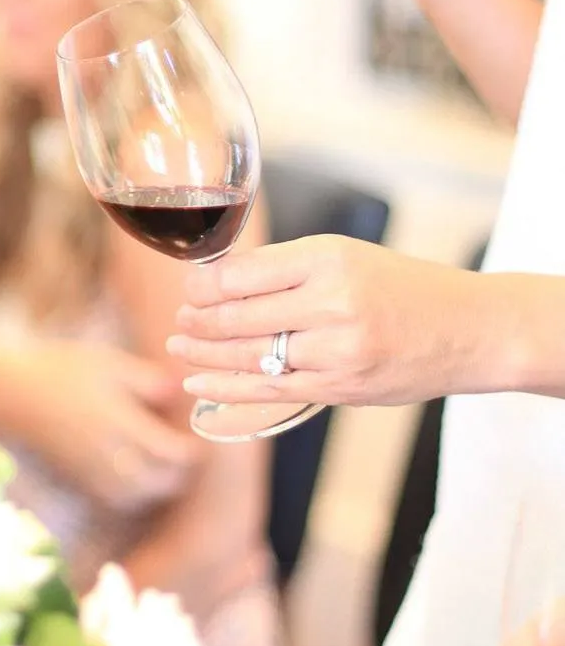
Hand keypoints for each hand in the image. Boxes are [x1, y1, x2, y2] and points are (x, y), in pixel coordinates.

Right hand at [0, 339, 199, 511]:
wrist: (9, 392)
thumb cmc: (62, 369)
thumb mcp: (108, 363)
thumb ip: (148, 380)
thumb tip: (181, 393)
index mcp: (117, 421)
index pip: (170, 453)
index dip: (192, 451)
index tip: (200, 438)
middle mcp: (105, 452)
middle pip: (158, 482)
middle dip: (179, 473)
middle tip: (187, 454)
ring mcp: (90, 469)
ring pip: (137, 495)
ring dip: (157, 485)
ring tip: (165, 465)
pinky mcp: (78, 476)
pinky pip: (115, 496)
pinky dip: (133, 492)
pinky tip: (137, 472)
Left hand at [166, 235, 491, 409]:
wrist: (467, 331)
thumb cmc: (402, 287)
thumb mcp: (345, 256)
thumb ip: (285, 268)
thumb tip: (217, 279)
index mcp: (329, 260)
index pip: (243, 274)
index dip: (203, 285)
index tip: (188, 287)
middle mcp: (332, 305)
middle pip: (239, 317)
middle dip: (197, 320)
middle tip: (179, 319)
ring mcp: (336, 352)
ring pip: (249, 357)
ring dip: (204, 354)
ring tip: (178, 346)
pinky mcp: (339, 389)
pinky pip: (270, 390)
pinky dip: (227, 387)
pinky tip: (199, 383)